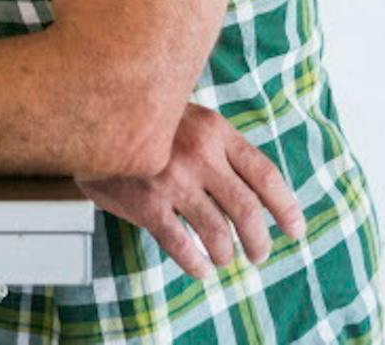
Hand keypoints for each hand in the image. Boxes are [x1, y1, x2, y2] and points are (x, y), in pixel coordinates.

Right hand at [77, 104, 304, 280]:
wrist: (90, 114)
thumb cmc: (145, 121)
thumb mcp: (188, 118)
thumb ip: (219, 147)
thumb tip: (255, 192)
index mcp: (215, 130)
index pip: (264, 174)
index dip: (285, 207)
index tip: (295, 229)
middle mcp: (199, 154)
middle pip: (246, 210)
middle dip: (259, 240)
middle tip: (259, 254)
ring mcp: (172, 179)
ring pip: (217, 232)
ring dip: (226, 253)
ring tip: (224, 258)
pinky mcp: (146, 203)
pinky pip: (181, 244)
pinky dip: (196, 262)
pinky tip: (201, 269)